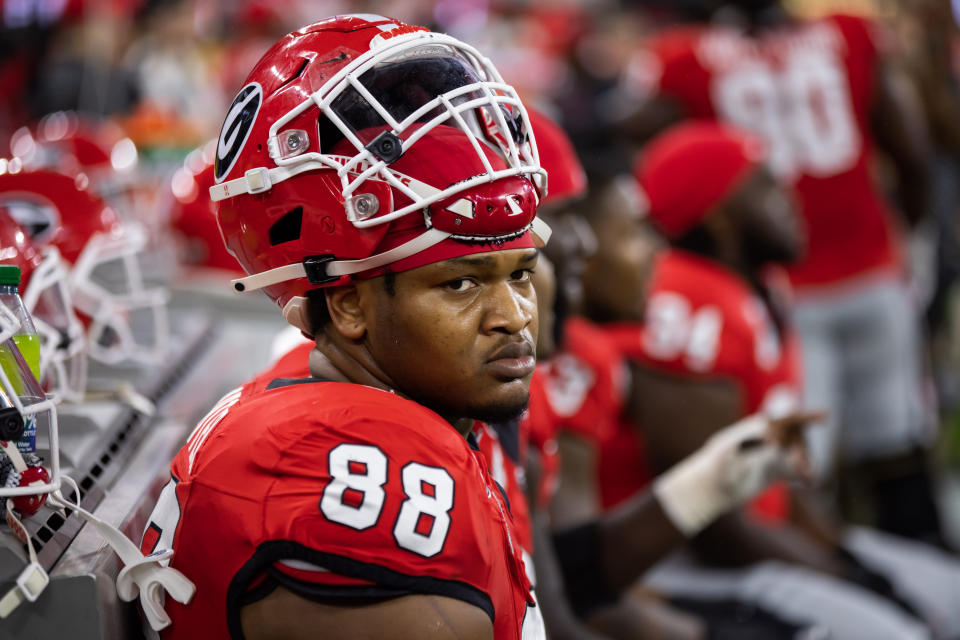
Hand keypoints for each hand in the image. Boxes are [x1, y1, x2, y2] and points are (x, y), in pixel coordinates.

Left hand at [653, 411, 824, 535]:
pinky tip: (806, 483)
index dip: (807, 417)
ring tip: (805, 476)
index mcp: (757, 428)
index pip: (785, 419)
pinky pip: (796, 471)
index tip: (826, 415)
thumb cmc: (713, 467)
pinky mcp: (774, 472)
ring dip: (805, 462)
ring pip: (799, 454)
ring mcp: (772, 456)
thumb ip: (747, 441)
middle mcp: (767, 439)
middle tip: (800, 466)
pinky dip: (804, 475)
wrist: (709, 489)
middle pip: (796, 437)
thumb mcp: (726, 452)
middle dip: (803, 449)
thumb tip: (770, 433)